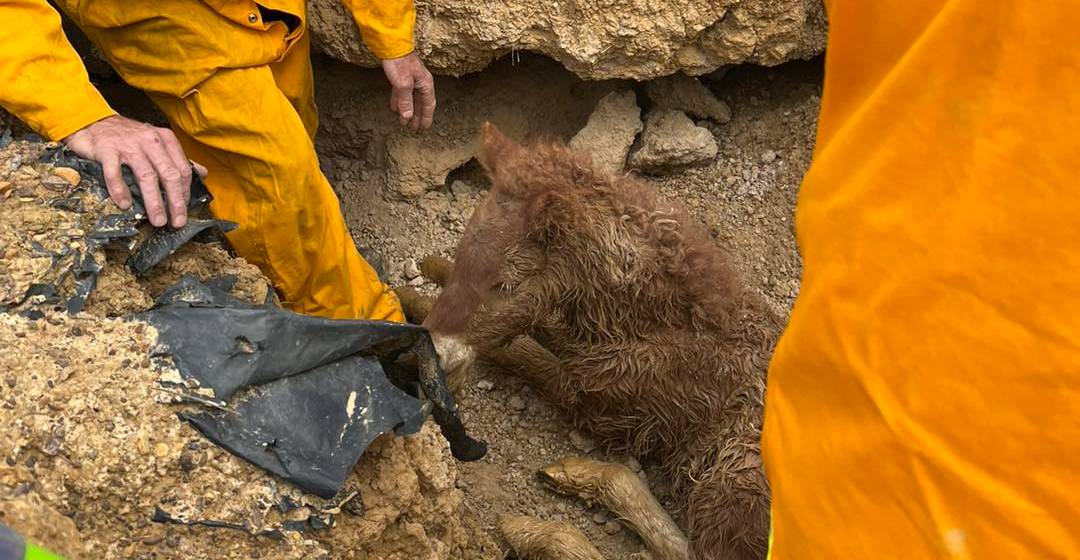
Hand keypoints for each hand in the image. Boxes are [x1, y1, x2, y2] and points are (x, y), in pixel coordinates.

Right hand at [63, 115, 206, 227]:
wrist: (93, 122)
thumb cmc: (129, 137)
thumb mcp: (158, 143)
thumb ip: (178, 159)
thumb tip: (203, 173)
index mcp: (165, 139)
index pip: (183, 169)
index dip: (185, 193)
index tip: (184, 211)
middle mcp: (150, 140)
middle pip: (169, 174)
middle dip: (175, 201)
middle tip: (176, 222)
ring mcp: (128, 145)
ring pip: (146, 176)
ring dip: (154, 201)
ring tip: (157, 220)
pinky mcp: (107, 150)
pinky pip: (114, 173)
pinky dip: (120, 191)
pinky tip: (124, 205)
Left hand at [381, 52, 435, 130]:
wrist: (391, 45)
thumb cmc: (400, 62)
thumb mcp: (403, 83)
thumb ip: (405, 100)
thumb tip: (407, 116)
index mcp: (425, 84)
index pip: (428, 105)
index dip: (426, 117)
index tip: (424, 128)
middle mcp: (420, 82)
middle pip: (420, 103)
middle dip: (416, 116)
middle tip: (414, 129)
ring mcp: (411, 79)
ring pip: (411, 99)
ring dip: (407, 110)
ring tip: (403, 122)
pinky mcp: (401, 76)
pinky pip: (402, 93)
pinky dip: (399, 101)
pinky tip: (394, 108)